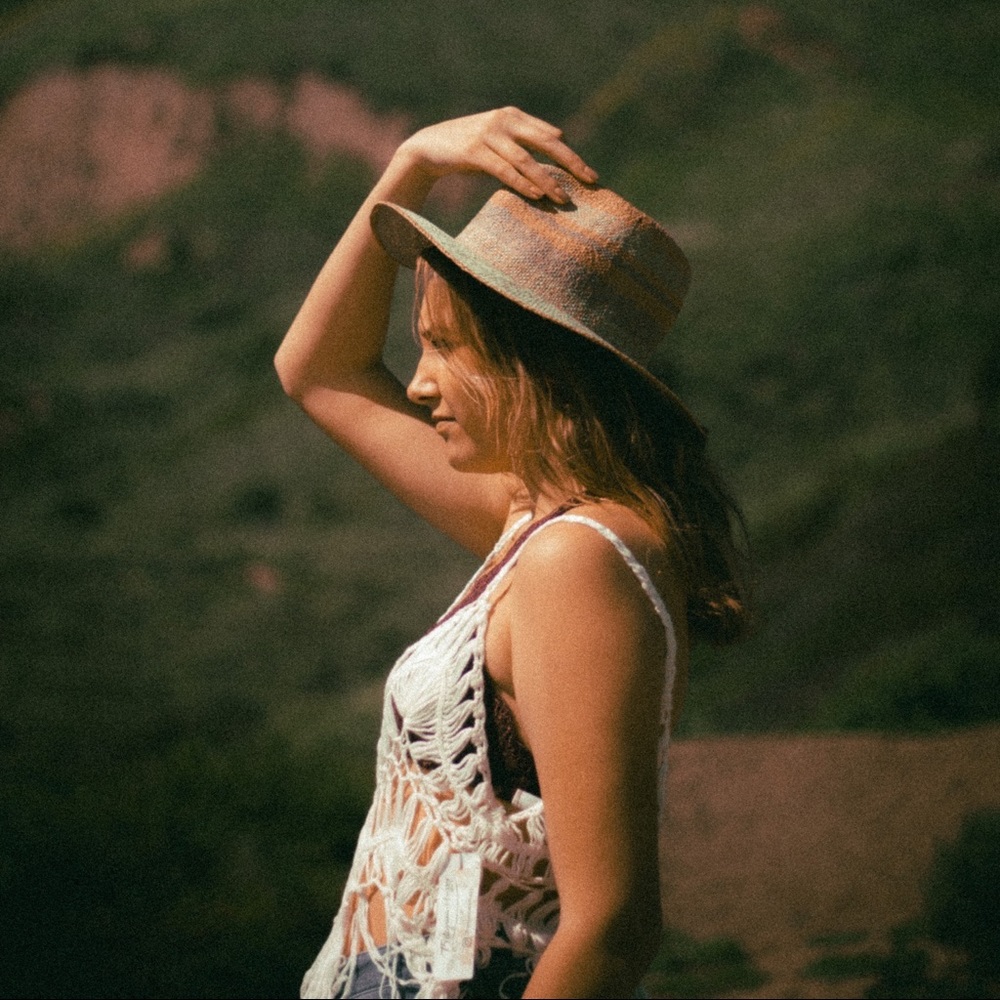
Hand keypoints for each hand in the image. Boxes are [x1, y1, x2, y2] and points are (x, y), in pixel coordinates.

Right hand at [395, 107, 597, 204]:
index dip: (571, 156)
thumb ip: (521, 147)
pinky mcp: (474, 151)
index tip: (589, 175)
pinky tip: (537, 196)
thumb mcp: (497, 143)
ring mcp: (489, 134)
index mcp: (513, 116)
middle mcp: (504, 120)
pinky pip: (504, 170)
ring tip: (563, 198)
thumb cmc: (467, 150)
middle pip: (547, 143)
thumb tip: (551, 165)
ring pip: (526, 160)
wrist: (428, 148)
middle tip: (591, 181)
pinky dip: (522, 183)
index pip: (551, 136)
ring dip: (547, 180)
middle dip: (572, 163)